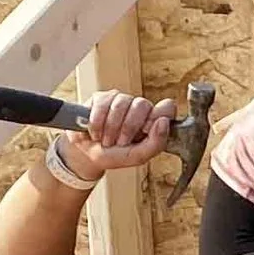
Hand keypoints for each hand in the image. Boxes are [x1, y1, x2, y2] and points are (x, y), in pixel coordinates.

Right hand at [57, 89, 172, 186]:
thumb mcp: (138, 156)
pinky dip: (97, 123)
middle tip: (121, 142)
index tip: (146, 130)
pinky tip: (95, 133)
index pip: (167, 107)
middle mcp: (139, 108)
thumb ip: (156, 143)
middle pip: (142, 104)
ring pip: (122, 103)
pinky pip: (103, 103)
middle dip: (128, 127)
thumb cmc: (115, 155)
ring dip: (111, 127)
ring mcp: (120, 100)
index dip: (158, 116)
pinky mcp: (101, 98)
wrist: (87, 156)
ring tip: (107, 140)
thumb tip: (164, 121)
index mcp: (153, 121)